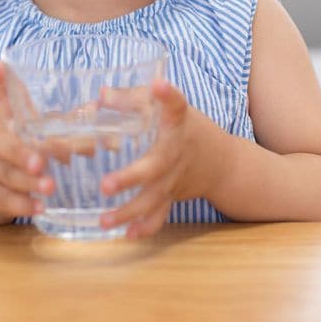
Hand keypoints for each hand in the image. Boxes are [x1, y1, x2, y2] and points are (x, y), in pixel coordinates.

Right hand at [0, 62, 54, 222]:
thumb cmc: (22, 156)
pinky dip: (22, 205)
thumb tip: (99, 106)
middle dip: (23, 152)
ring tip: (49, 186)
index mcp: (8, 124)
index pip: (1, 101)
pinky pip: (4, 200)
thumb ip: (65, 124)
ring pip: (6, 174)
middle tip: (42, 161)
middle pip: (5, 144)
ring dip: (28, 180)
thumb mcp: (37, 138)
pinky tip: (39, 208)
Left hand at [98, 79, 214, 238]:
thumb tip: (99, 97)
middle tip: (106, 185)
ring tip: (104, 220)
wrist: (221, 162)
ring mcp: (175, 178)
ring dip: (129, 212)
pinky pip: (160, 215)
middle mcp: (176, 151)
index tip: (159, 85)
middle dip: (130, 178)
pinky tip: (127, 235)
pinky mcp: (173, 196)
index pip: (176, 105)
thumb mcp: (165, 108)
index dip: (168, 95)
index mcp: (177, 122)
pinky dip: (146, 228)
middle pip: (155, 166)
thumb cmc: (185, 128)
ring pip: (153, 198)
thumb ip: (132, 99)